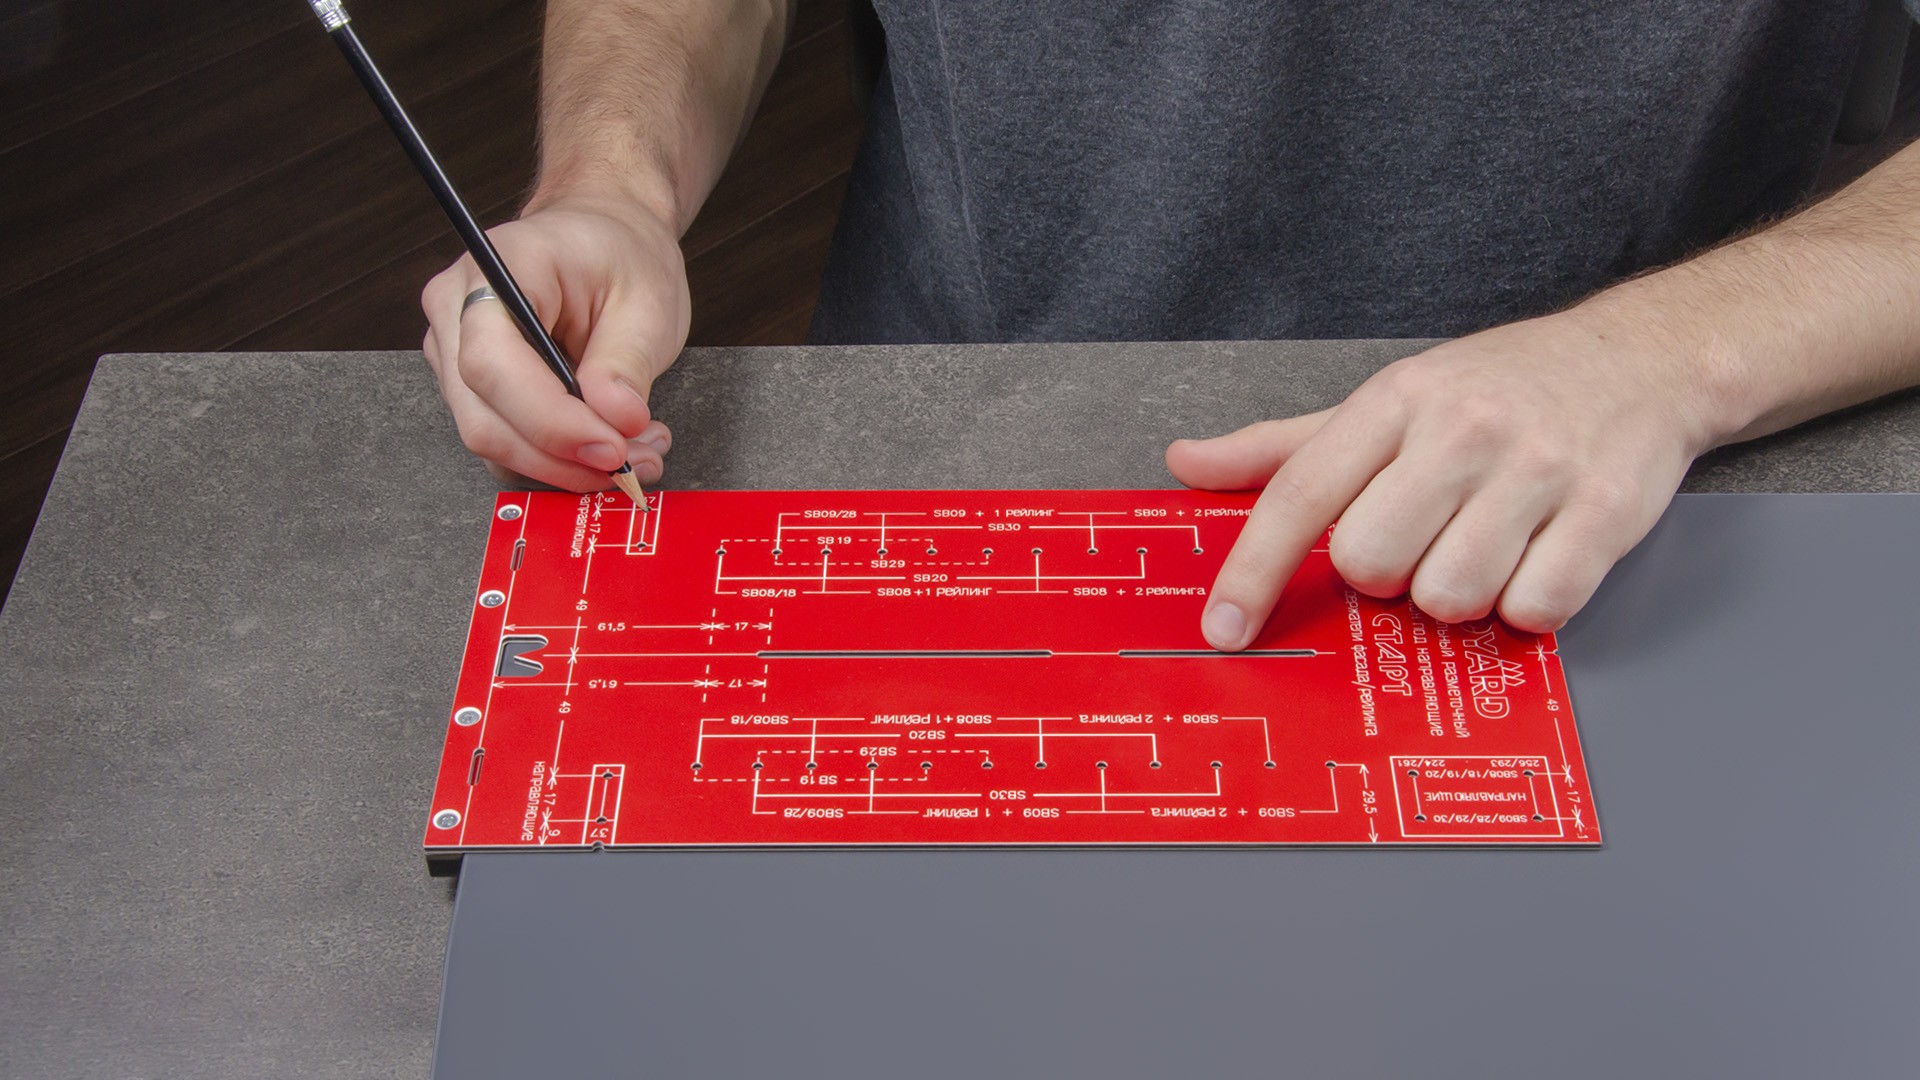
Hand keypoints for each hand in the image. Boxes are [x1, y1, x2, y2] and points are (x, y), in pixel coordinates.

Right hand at [420, 195, 689, 489]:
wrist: (605, 237)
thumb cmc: (620, 255)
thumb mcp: (647, 300)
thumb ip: (627, 362)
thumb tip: (615, 422)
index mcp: (499, 266)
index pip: (492, 362)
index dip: (549, 420)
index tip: (611, 446)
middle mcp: (456, 306)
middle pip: (483, 415)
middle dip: (562, 456)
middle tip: (634, 464)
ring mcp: (454, 349)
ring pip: (492, 439)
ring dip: (564, 465)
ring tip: (635, 454)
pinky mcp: (470, 384)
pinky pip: (504, 441)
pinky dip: (556, 460)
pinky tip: (606, 446)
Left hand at [1167, 306, 1718, 645]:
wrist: (1645, 357)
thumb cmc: (1502, 388)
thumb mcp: (1389, 399)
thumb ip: (1285, 446)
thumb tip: (1187, 462)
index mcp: (1396, 402)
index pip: (1300, 494)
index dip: (1253, 569)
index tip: (1224, 627)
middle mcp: (1461, 431)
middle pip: (1369, 562)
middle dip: (1384, 575)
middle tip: (1421, 539)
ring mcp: (1536, 470)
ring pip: (1447, 597)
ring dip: (1457, 594)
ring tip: (1485, 545)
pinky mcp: (1603, 514)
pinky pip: (1532, 610)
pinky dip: (1526, 606)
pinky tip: (1535, 560)